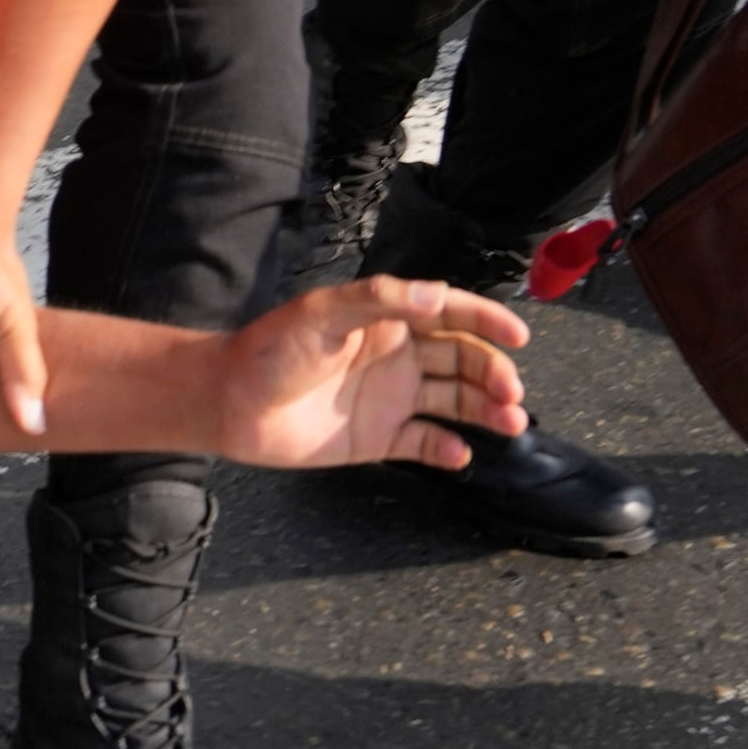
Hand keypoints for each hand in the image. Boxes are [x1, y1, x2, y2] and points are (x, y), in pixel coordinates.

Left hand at [212, 277, 530, 471]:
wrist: (228, 402)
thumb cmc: (269, 349)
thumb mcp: (321, 313)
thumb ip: (378, 299)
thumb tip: (436, 295)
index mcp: (387, 319)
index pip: (449, 313)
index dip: (486, 321)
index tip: (518, 336)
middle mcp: (397, 356)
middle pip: (462, 360)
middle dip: (492, 373)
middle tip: (511, 393)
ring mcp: (390, 397)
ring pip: (453, 401)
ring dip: (484, 410)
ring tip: (510, 422)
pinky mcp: (378, 437)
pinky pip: (424, 443)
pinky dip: (447, 450)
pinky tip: (459, 454)